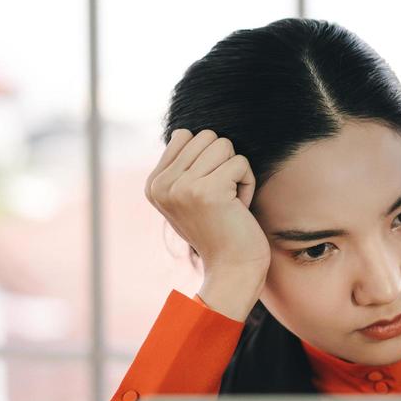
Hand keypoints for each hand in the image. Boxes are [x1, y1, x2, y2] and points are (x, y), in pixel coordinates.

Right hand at [145, 129, 269, 317]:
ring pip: (224, 145)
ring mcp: (181, 187)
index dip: (208, 158)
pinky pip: (240, 162)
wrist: (232, 268)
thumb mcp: (189, 197)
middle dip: (223, 162)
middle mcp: (161, 184)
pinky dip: (248, 183)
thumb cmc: (219, 230)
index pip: (185, 135)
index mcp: (153, 184)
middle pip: (207, 136)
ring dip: (236, 172)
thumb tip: (183, 132)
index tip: (207, 191)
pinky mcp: (206, 191)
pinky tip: (238, 208)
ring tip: (229, 201)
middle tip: (222, 196)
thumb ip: (182, 167)